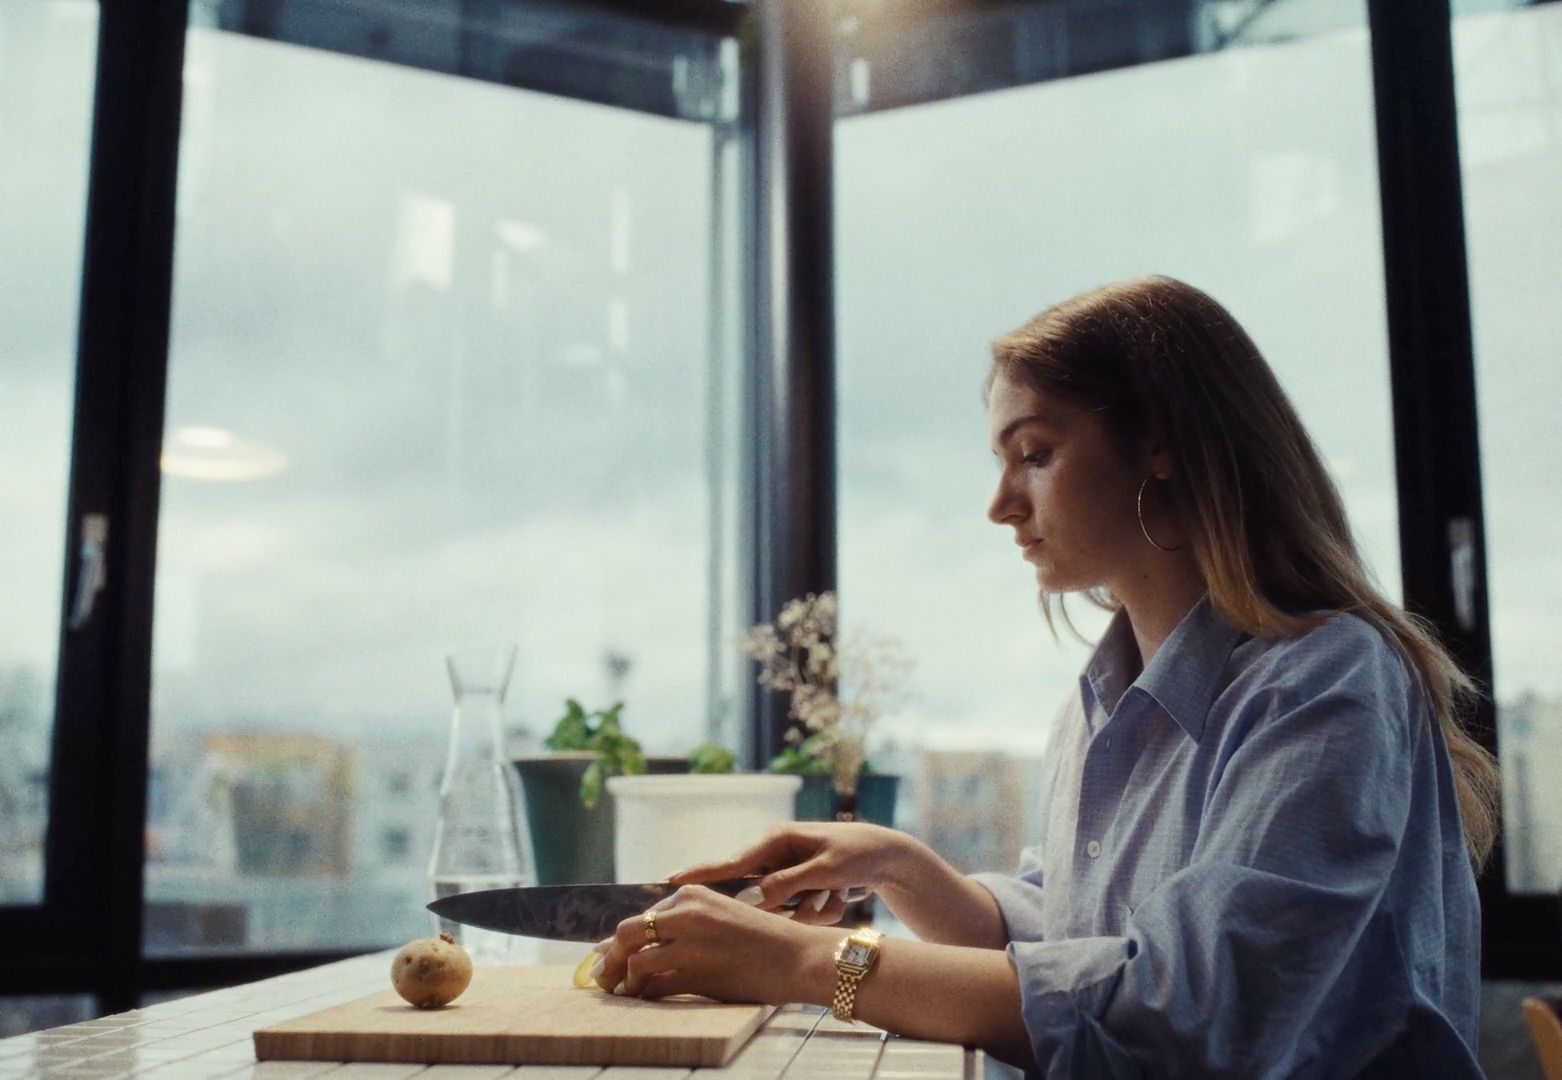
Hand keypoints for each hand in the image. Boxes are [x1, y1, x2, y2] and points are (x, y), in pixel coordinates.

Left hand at [590, 885, 835, 1003]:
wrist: (798, 957)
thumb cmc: (763, 940)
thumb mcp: (719, 918)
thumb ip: (682, 927)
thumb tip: (635, 947)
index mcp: (692, 895)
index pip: (641, 917)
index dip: (617, 941)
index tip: (604, 957)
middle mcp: (686, 913)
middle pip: (628, 934)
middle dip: (609, 959)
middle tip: (602, 978)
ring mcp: (691, 943)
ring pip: (637, 961)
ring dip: (626, 981)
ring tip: (626, 992)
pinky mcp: (697, 973)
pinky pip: (655, 986)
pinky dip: (644, 995)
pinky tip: (644, 999)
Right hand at [669, 821, 909, 925]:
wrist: (887, 856)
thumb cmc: (856, 855)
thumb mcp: (823, 870)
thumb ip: (787, 884)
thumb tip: (754, 900)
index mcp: (775, 842)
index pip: (729, 863)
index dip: (699, 874)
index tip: (669, 880)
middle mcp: (775, 857)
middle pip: (758, 894)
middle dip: (789, 902)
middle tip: (811, 894)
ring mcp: (786, 874)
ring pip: (782, 909)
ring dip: (812, 907)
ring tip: (838, 891)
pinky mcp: (799, 889)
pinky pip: (798, 911)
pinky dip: (822, 908)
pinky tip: (841, 894)